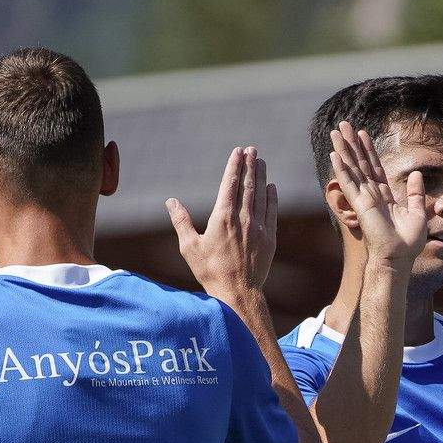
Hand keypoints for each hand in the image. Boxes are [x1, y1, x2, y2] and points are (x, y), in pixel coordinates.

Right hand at [167, 145, 276, 300]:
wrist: (237, 293)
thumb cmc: (210, 271)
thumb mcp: (190, 247)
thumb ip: (181, 221)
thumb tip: (170, 201)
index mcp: (222, 218)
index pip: (230, 184)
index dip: (234, 165)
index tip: (238, 151)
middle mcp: (243, 219)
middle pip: (248, 185)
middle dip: (250, 165)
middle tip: (252, 149)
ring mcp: (258, 228)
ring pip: (261, 196)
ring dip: (261, 177)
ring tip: (262, 162)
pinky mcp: (269, 239)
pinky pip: (271, 213)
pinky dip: (271, 199)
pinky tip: (271, 188)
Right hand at [327, 121, 431, 271]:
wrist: (398, 258)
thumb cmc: (408, 242)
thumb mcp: (418, 212)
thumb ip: (416, 193)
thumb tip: (417, 174)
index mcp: (385, 196)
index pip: (375, 167)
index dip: (368, 150)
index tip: (362, 133)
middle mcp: (372, 194)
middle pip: (360, 163)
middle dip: (352, 143)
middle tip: (343, 125)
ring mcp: (364, 199)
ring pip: (352, 168)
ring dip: (343, 149)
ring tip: (335, 132)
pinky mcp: (360, 205)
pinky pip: (348, 183)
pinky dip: (341, 169)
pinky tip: (334, 155)